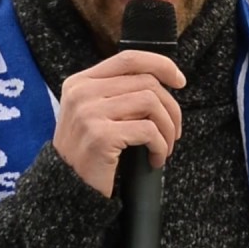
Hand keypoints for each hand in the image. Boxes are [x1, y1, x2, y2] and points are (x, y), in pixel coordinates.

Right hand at [53, 50, 185, 197]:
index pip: (128, 59)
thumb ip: (117, 93)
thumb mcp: (94, 113)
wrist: (68, 188)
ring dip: (167, 128)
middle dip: (171, 108)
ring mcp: (89, 113)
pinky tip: (155, 159)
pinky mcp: (100, 136)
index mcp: (81, 82)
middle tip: (174, 131)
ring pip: (151, 103)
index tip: (179, 80)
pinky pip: (148, 131)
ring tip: (164, 147)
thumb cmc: (89, 152)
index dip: (160, 64)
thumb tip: (161, 81)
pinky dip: (160, 147)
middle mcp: (82, 93)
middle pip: (146, 82)